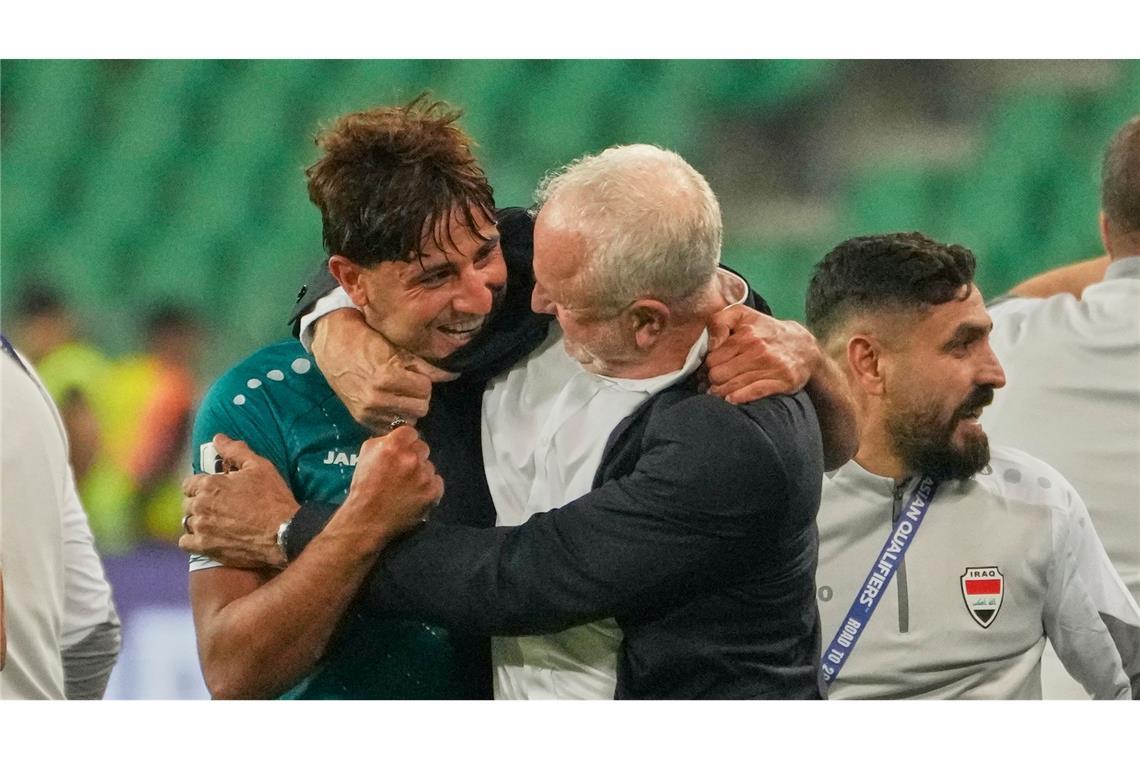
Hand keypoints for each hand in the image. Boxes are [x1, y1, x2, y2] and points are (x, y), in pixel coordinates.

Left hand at [180, 434, 299, 568]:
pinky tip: (207, 538)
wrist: (284, 533)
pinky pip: (185, 543)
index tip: (213, 490)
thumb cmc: (273, 498)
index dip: (200, 486)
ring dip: (197, 521)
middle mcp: (199, 505)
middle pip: (187, 503)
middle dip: (199, 503)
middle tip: (217, 507)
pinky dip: (193, 540)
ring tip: (214, 523)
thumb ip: (235, 451)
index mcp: (209, 484)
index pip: (189, 483)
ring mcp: (200, 528)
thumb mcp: (260, 467)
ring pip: (187, 522)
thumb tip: (218, 438)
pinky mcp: (205, 548)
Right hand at [311, 310, 457, 431]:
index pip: (425, 390)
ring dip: (408, 408)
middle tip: (411, 386)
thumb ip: (424, 365)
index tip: (416, 375)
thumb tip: (451, 374)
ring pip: (408, 420)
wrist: (332, 347)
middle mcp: (377, 398)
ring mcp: (368, 411)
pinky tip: (390, 404)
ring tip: (400, 394)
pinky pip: (391, 427)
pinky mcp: (361, 419)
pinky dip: (394, 417)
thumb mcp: (396, 348)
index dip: (424, 381)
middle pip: (420, 408)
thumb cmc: (366, 341)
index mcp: (386, 377)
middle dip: (419, 396)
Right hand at [338, 426, 443, 544]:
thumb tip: (398, 436)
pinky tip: (416, 494)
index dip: (405, 441)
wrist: (367, 519)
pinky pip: (437, 482)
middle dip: (414, 456)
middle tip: (403, 469)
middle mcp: (412, 458)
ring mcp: (424, 476)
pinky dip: (429, 487)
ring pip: (429, 466)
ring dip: (421, 473)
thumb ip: (384, 441)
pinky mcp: (432, 492)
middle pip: (422, 447)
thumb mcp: (366, 454)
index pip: (410, 432)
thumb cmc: (363, 486)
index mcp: (394, 445)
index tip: (401, 450)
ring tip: (407, 486)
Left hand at [705, 305, 819, 403]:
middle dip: (712, 380)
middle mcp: (758, 349)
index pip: (712, 358)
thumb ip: (719, 321)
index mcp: (746, 333)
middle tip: (713, 382)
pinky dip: (739, 397)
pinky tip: (731, 399)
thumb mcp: (743, 315)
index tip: (708, 369)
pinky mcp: (782, 381)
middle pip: (718, 374)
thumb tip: (710, 344)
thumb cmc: (766, 331)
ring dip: (721, 392)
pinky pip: (754, 392)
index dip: (707, 366)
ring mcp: (771, 366)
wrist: (803, 347)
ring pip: (733, 386)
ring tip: (718, 392)